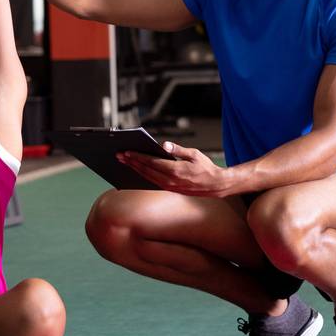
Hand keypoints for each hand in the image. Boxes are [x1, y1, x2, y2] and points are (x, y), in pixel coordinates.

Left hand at [116, 142, 235, 195]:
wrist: (215, 185)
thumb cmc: (206, 168)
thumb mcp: (194, 154)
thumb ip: (178, 150)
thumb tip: (164, 145)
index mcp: (175, 170)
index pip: (151, 162)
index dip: (138, 157)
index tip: (127, 152)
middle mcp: (170, 180)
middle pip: (146, 171)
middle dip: (132, 163)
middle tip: (120, 156)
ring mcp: (170, 187)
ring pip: (148, 178)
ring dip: (135, 170)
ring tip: (125, 162)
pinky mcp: (171, 189)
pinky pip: (154, 182)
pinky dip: (144, 176)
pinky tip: (138, 171)